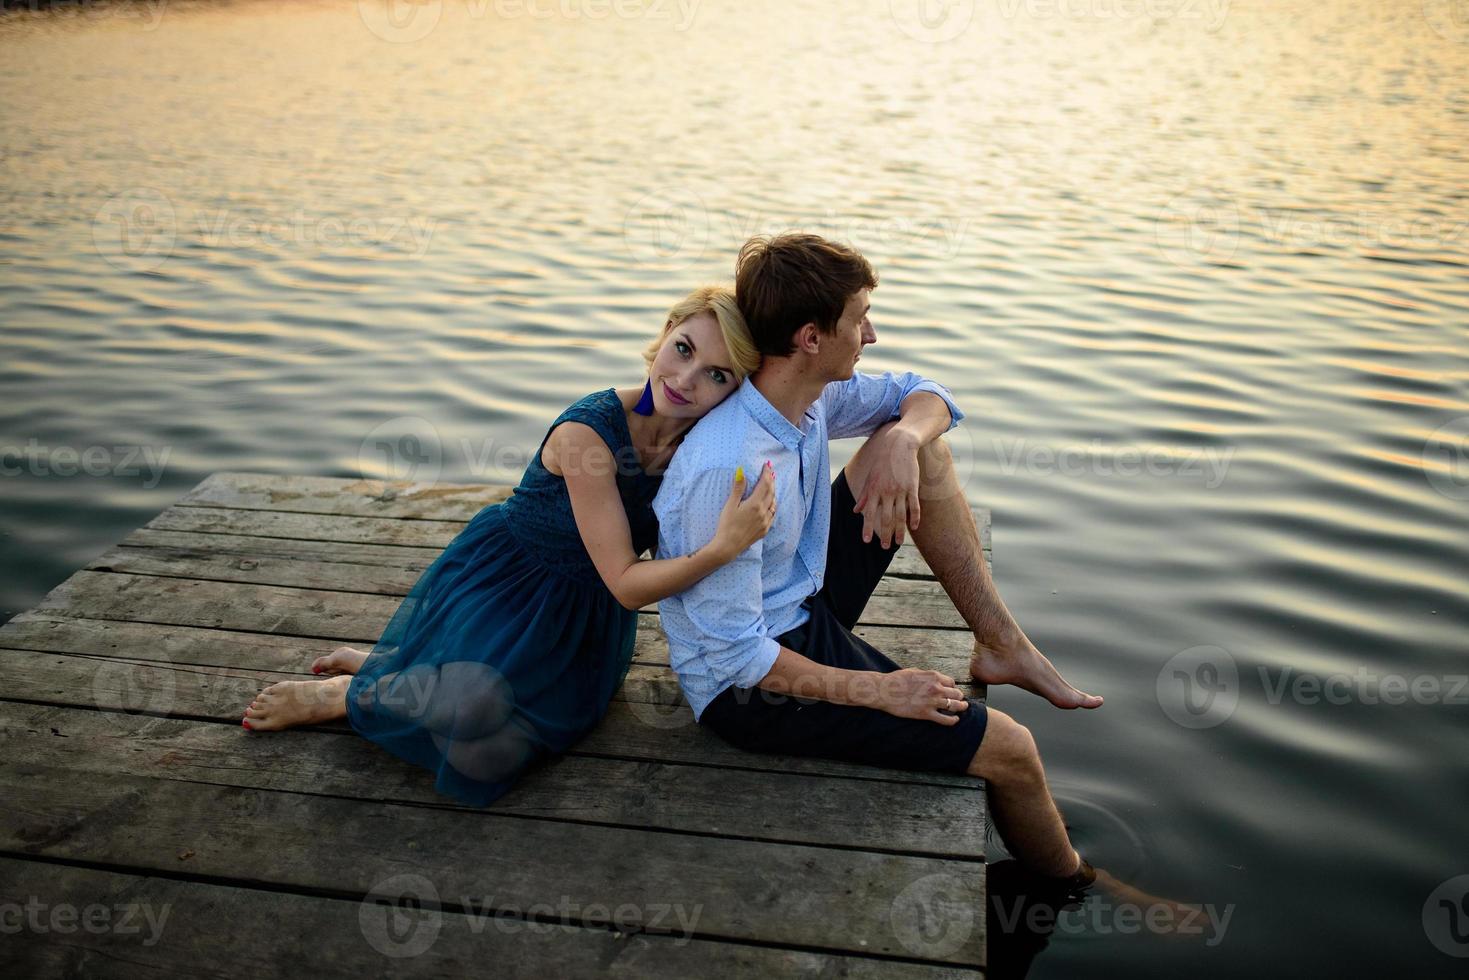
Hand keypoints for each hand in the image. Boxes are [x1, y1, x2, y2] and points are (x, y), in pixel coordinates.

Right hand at [711, 462, 775, 559]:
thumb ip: (738, 488)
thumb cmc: (726, 525)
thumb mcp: (730, 505)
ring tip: (771, 485)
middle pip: (771, 492)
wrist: (728, 547)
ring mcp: (766, 522)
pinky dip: (773, 505)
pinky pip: (773, 514)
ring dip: (773, 492)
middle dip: (771, 480)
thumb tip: (741, 472)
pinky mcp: (765, 530)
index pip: (765, 484)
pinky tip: (770, 503)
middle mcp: (763, 512)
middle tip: (770, 471)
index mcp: (755, 504)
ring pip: (774, 503)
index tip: (767, 465)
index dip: (766, 473)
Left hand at [853, 428, 920, 547]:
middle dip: (885, 535)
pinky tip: (914, 528)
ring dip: (900, 531)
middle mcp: (886, 492)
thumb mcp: (870, 477)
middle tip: (885, 547)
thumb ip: (864, 496)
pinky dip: (915, 518)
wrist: (899, 444)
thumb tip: (856, 511)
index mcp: (873, 490)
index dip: (868, 528)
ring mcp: (900, 490)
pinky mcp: (912, 487)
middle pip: (886, 518)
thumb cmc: (882, 461)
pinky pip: (914, 506)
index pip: (869, 514)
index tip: (867, 541)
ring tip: (898, 543)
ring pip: (900, 516)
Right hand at [872, 668, 968, 725]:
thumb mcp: (915, 671)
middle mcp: (936, 688)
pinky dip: (953, 720)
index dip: (952, 687)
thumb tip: (934, 679)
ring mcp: (932, 702)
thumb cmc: (896, 680)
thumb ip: (927, 676)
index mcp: (933, 676)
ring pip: (955, 706)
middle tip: (959, 700)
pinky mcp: (926, 714)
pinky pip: (946, 719)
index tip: (950, 691)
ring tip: (963, 708)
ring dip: (961, 707)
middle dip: (958, 697)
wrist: (884, 691)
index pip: (952, 682)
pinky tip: (955, 720)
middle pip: (957, 694)